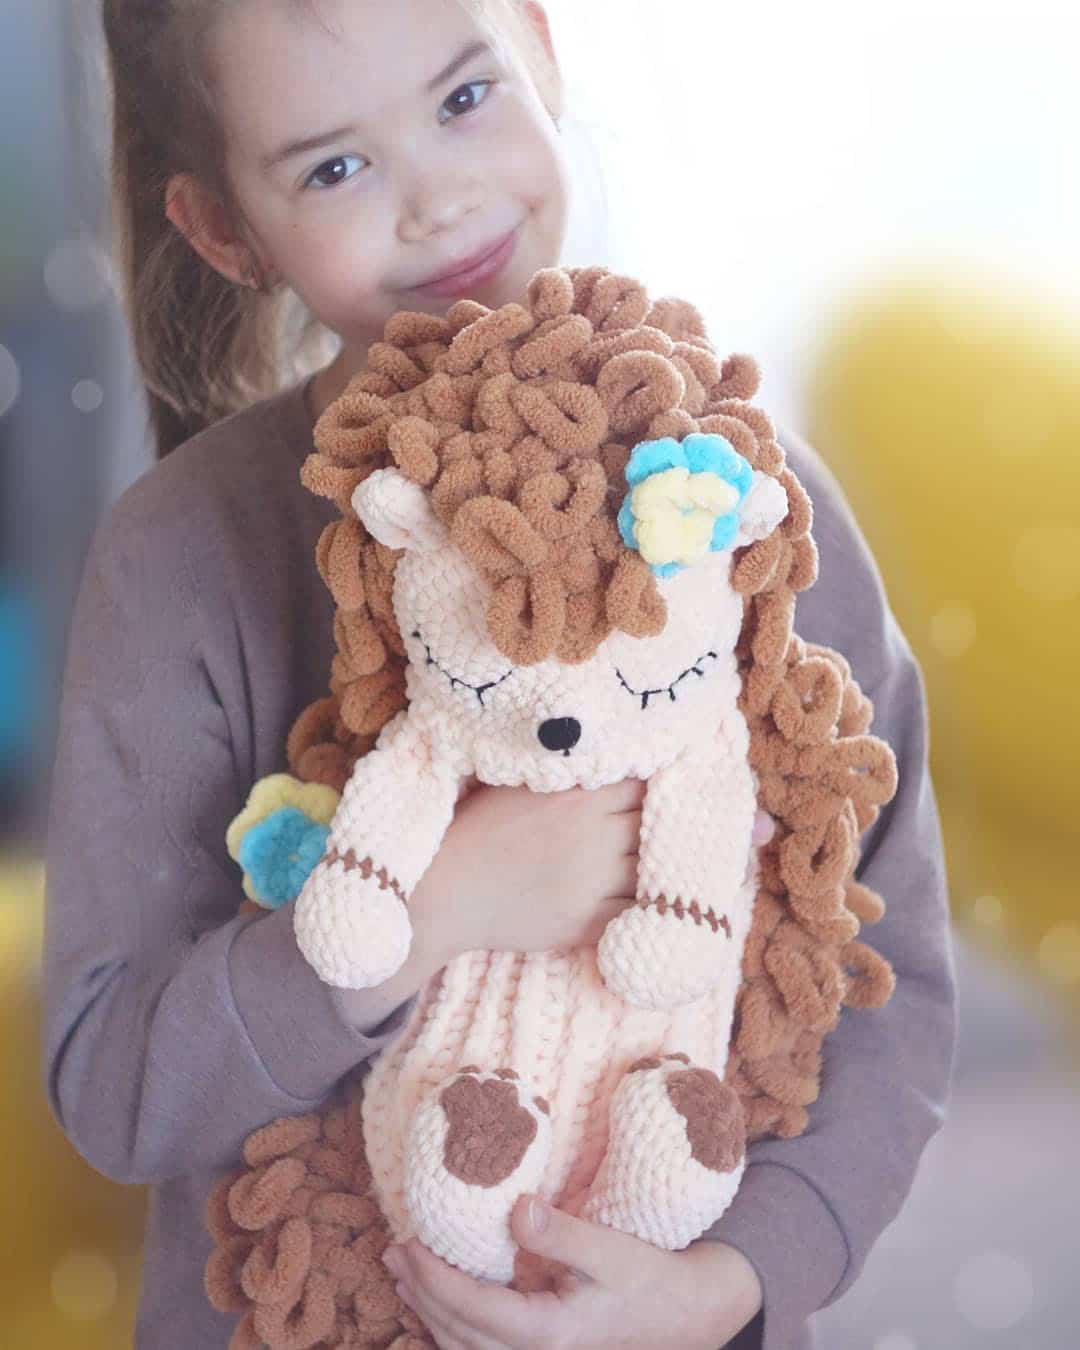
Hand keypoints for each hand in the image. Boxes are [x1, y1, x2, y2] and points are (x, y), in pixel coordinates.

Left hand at [382, 1194, 762, 1349]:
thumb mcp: (611, 1249)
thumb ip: (561, 1232)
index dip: (434, 1277)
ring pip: (468, 1348)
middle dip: (421, 1293)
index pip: (473, 1309)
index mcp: (551, 1334)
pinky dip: (456, 1327)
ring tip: (405, 1275)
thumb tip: (515, 1208)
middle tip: (392, 1252)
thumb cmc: (652, 1279)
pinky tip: (443, 1305)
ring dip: (432, 1312)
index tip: (407, 1243)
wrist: (688, 1317)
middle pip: (460, 1334)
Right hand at [411, 779, 643, 961]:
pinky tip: (631, 898)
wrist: (444, 891)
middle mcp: (594, 836)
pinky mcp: (587, 921)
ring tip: (644, 861)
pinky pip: (636, 912)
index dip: (647, 787)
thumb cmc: (475, 829)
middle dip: (653, 822)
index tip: (645, 792)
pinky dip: (640, 905)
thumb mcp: (521, 785)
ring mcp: (594, 882)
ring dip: (652, 864)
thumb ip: (569, 775)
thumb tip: (608, 759)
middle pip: (654, 823)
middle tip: (648, 825)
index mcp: (579, 796)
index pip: (644, 783)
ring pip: (653, 869)